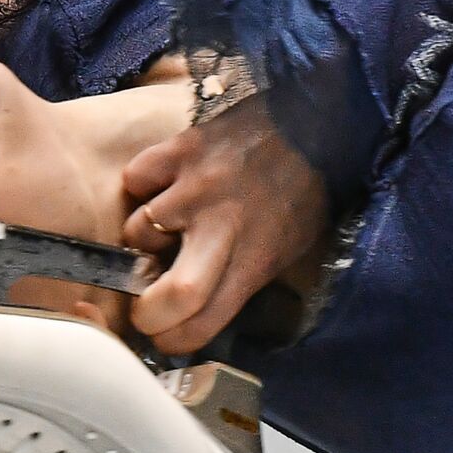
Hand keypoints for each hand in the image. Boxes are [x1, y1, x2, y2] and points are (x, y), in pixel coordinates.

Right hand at [122, 95, 328, 354]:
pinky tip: (165, 185)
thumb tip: (200, 317)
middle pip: (168, 297)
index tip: (167, 337)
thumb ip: (247, 282)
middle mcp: (222, 226)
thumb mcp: (293, 246)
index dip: (173, 341)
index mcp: (256, 258)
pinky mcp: (179, 150)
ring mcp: (196, 187)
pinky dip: (142, 186)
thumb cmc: (304, 187)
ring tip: (170, 224)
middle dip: (146, 313)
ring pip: (136, 234)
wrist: (317, 111)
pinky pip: (135, 180)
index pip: (200, 324)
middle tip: (147, 306)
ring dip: (145, 237)